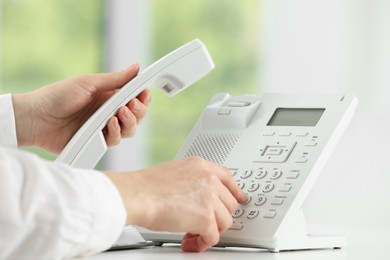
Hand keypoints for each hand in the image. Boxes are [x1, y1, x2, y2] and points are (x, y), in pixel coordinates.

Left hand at [12, 64, 149, 152]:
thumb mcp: (88, 83)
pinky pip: (115, 140)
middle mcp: (109, 112)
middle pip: (137, 115)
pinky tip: (109, 124)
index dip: (143, 97)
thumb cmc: (57, 96)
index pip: (134, 97)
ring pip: (130, 130)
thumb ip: (115, 79)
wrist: (36, 119)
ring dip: (130, 122)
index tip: (144, 93)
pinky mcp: (97, 142)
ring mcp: (104, 128)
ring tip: (119, 113)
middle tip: (133, 104)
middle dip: (140, 110)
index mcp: (109, 96)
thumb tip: (136, 68)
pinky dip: (116, 132)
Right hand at [105, 157, 247, 251]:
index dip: (234, 191)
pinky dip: (202, 243)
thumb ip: (190, 181)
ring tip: (193, 235)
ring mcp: (210, 197)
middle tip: (204, 224)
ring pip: (225, 221)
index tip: (239, 198)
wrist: (136, 195)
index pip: (227, 177)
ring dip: (210, 231)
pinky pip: (213, 237)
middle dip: (218, 216)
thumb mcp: (173, 173)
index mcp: (200, 165)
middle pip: (229, 202)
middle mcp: (208, 178)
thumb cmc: (146, 186)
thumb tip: (195, 196)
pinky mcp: (206, 217)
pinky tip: (190, 242)